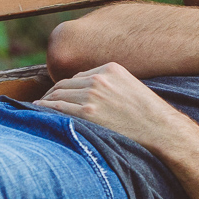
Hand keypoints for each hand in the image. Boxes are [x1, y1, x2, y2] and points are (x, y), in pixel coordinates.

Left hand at [35, 62, 189, 151]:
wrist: (160, 129)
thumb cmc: (148, 114)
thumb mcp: (130, 87)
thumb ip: (110, 85)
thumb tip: (89, 94)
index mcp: (110, 69)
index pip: (79, 77)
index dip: (67, 87)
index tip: (59, 95)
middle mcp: (99, 79)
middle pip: (66, 84)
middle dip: (53, 93)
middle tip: (43, 102)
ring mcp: (92, 95)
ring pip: (59, 94)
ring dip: (46, 101)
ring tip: (38, 108)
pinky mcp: (88, 112)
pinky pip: (58, 107)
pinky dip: (44, 108)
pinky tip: (37, 111)